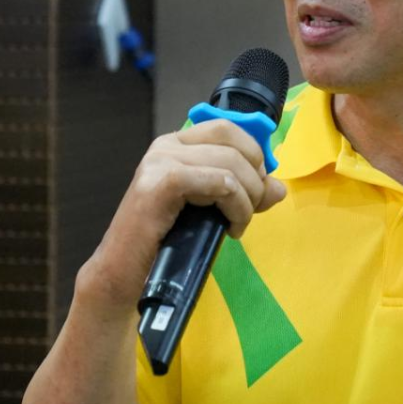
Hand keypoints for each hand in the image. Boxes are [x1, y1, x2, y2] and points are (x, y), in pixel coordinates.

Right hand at [78, 119, 286, 314]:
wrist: (123, 274)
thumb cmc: (165, 243)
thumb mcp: (212, 211)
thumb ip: (244, 194)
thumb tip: (279, 187)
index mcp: (176, 145)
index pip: (227, 128)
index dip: (254, 154)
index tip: (258, 189)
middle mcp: (166, 146)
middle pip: (232, 141)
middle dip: (255, 176)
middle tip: (251, 208)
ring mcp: (160, 161)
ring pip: (230, 164)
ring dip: (247, 200)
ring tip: (238, 225)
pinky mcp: (161, 183)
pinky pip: (220, 182)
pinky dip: (236, 207)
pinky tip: (230, 229)